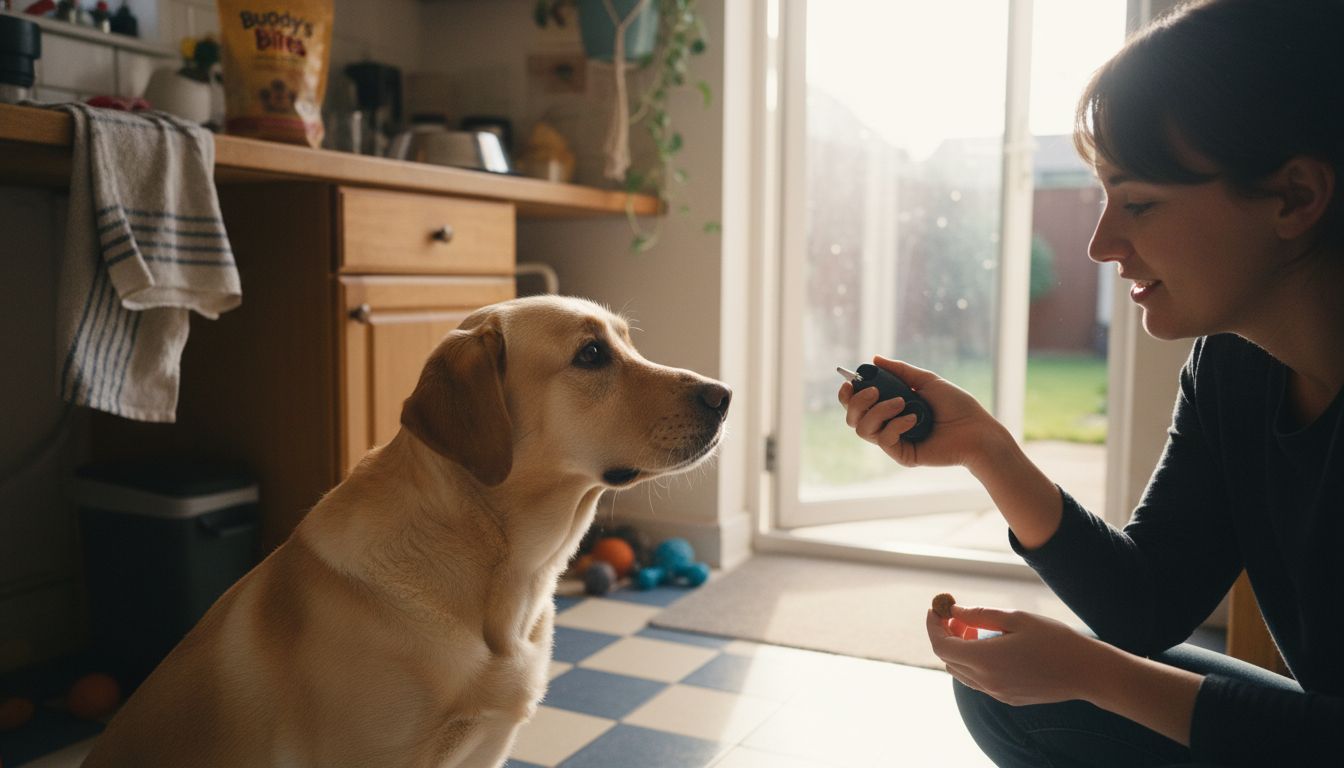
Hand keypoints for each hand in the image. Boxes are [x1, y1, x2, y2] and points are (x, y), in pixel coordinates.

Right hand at [837, 356, 1008, 469]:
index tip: (850, 383)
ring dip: (879, 412)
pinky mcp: (902, 454)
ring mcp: (894, 441)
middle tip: (875, 391)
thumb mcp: (927, 381)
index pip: (858, 404)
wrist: (976, 429)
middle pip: (853, 418)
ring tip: (903, 403)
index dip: (848, 394)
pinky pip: (884, 439)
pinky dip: (896, 425)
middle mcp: (888, 425)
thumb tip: (874, 359)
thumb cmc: (957, 405)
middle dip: (858, 401)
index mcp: (891, 407)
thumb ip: (900, 371)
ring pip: (863, 429)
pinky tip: (914, 419)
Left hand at [926, 603, 1112, 706]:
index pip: (941, 646)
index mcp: (985, 660)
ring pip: (961, 672)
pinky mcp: (1008, 698)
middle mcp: (986, 681)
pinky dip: (973, 662)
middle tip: (957, 616)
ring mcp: (997, 693)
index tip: (935, 609)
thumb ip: (980, 614)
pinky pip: (978, 681)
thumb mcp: (1016, 618)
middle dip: (946, 635)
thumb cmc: (1054, 640)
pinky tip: (990, 646)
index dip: (933, 626)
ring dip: (959, 650)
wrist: (1086, 672)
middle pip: (948, 660)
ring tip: (974, 628)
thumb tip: (954, 611)